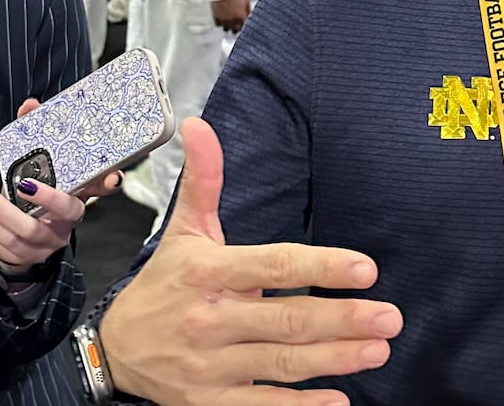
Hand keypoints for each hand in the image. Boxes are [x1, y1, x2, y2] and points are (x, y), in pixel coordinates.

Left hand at [0, 99, 122, 273]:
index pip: (101, 188)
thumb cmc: (34, 197)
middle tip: (25, 184)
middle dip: (49, 198)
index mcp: (79, 194)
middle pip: (69, 211)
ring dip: (6, 212)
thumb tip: (30, 105)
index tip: (113, 177)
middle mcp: (69, 218)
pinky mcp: (29, 253)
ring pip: (32, 230)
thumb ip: (36, 137)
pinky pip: (9, 242)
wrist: (20, 241)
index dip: (110, 183)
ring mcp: (51, 238)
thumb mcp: (39, 169)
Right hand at [100, 118, 401, 404]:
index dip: (321, 266)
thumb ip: (205, 180)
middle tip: (390, 318)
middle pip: (286, 321)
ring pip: (281, 364)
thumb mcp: (184, 230)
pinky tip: (340, 401)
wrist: (113, 351)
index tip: (366, 268)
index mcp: (210, 272)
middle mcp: (211, 319)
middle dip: (343, 319)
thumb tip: (199, 125)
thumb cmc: (165, 284)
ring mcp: (210, 365)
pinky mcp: (209, 402)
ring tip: (378, 350)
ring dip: (334, 359)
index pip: (273, 266)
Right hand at [211, 0, 250, 32]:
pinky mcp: (216, 18)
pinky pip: (218, 25)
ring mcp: (224, 20)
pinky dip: (221, 23)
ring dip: (228, 27)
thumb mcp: (247, 1)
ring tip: (230, 22)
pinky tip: (223, 19)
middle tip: (237, 24)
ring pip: (226, 29)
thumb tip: (250, 17)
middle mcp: (232, 21)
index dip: (244, 26)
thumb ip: (249, 11)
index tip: (244, 24)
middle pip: (235, 31)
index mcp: (241, 18)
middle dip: (237, 28)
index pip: (244, 28)